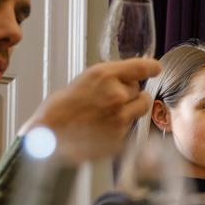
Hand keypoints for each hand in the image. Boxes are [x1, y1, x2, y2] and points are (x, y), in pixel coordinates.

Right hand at [21, 58, 160, 161]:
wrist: (49, 135)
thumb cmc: (62, 107)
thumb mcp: (85, 80)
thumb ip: (111, 77)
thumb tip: (135, 76)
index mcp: (104, 76)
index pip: (140, 67)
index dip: (151, 67)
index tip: (156, 68)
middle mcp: (116, 95)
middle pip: (140, 91)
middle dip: (130, 94)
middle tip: (109, 99)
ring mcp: (120, 118)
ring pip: (139, 109)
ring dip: (130, 109)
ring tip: (106, 113)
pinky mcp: (120, 137)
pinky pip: (130, 127)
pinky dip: (120, 126)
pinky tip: (102, 127)